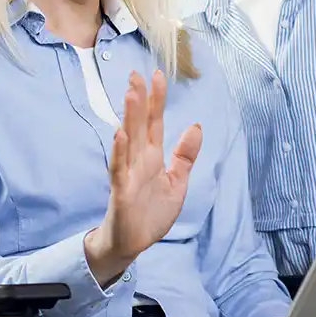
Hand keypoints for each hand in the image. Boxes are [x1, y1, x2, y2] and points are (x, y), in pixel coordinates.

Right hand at [85, 70, 202, 285]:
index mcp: (153, 157)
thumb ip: (185, 155)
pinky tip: (119, 134)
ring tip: (131, 94)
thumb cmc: (151, 212)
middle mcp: (139, 160)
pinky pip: (119, 168)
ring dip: (129, 117)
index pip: (155, 122)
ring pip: (129, 140)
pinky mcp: (121, 191)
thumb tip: (196, 126)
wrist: (133, 243)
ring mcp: (128, 173)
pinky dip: (119, 151)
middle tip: (136, 74)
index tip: (158, 75)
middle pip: (139, 125)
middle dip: (138, 99)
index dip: (156, 100)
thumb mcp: (177, 182)